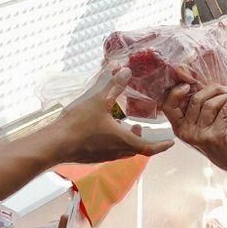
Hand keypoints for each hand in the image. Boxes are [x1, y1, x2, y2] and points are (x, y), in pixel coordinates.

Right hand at [53, 67, 173, 163]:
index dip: (162, 146)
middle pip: (136, 149)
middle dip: (141, 139)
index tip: (171, 142)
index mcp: (123, 141)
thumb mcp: (99, 100)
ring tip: (122, 125)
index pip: (150, 148)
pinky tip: (102, 130)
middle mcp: (116, 152)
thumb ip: (113, 85)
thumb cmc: (79, 124)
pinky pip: (109, 151)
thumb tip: (125, 69)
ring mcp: (103, 157)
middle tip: (140, 127)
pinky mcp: (92, 157)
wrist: (55, 145)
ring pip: (121, 151)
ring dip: (126, 140)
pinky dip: (113, 142)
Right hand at [161, 83, 226, 174]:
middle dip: (212, 89)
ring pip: (210, 104)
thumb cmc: (217, 136)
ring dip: (224, 96)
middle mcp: (186, 132)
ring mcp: (200, 136)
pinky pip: (224, 110)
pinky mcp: (215, 137)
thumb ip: (194, 107)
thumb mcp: (199, 123)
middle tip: (223, 89)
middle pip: (195, 100)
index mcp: (179, 128)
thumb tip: (196, 81)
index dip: (176, 92)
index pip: (168, 106)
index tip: (188, 85)